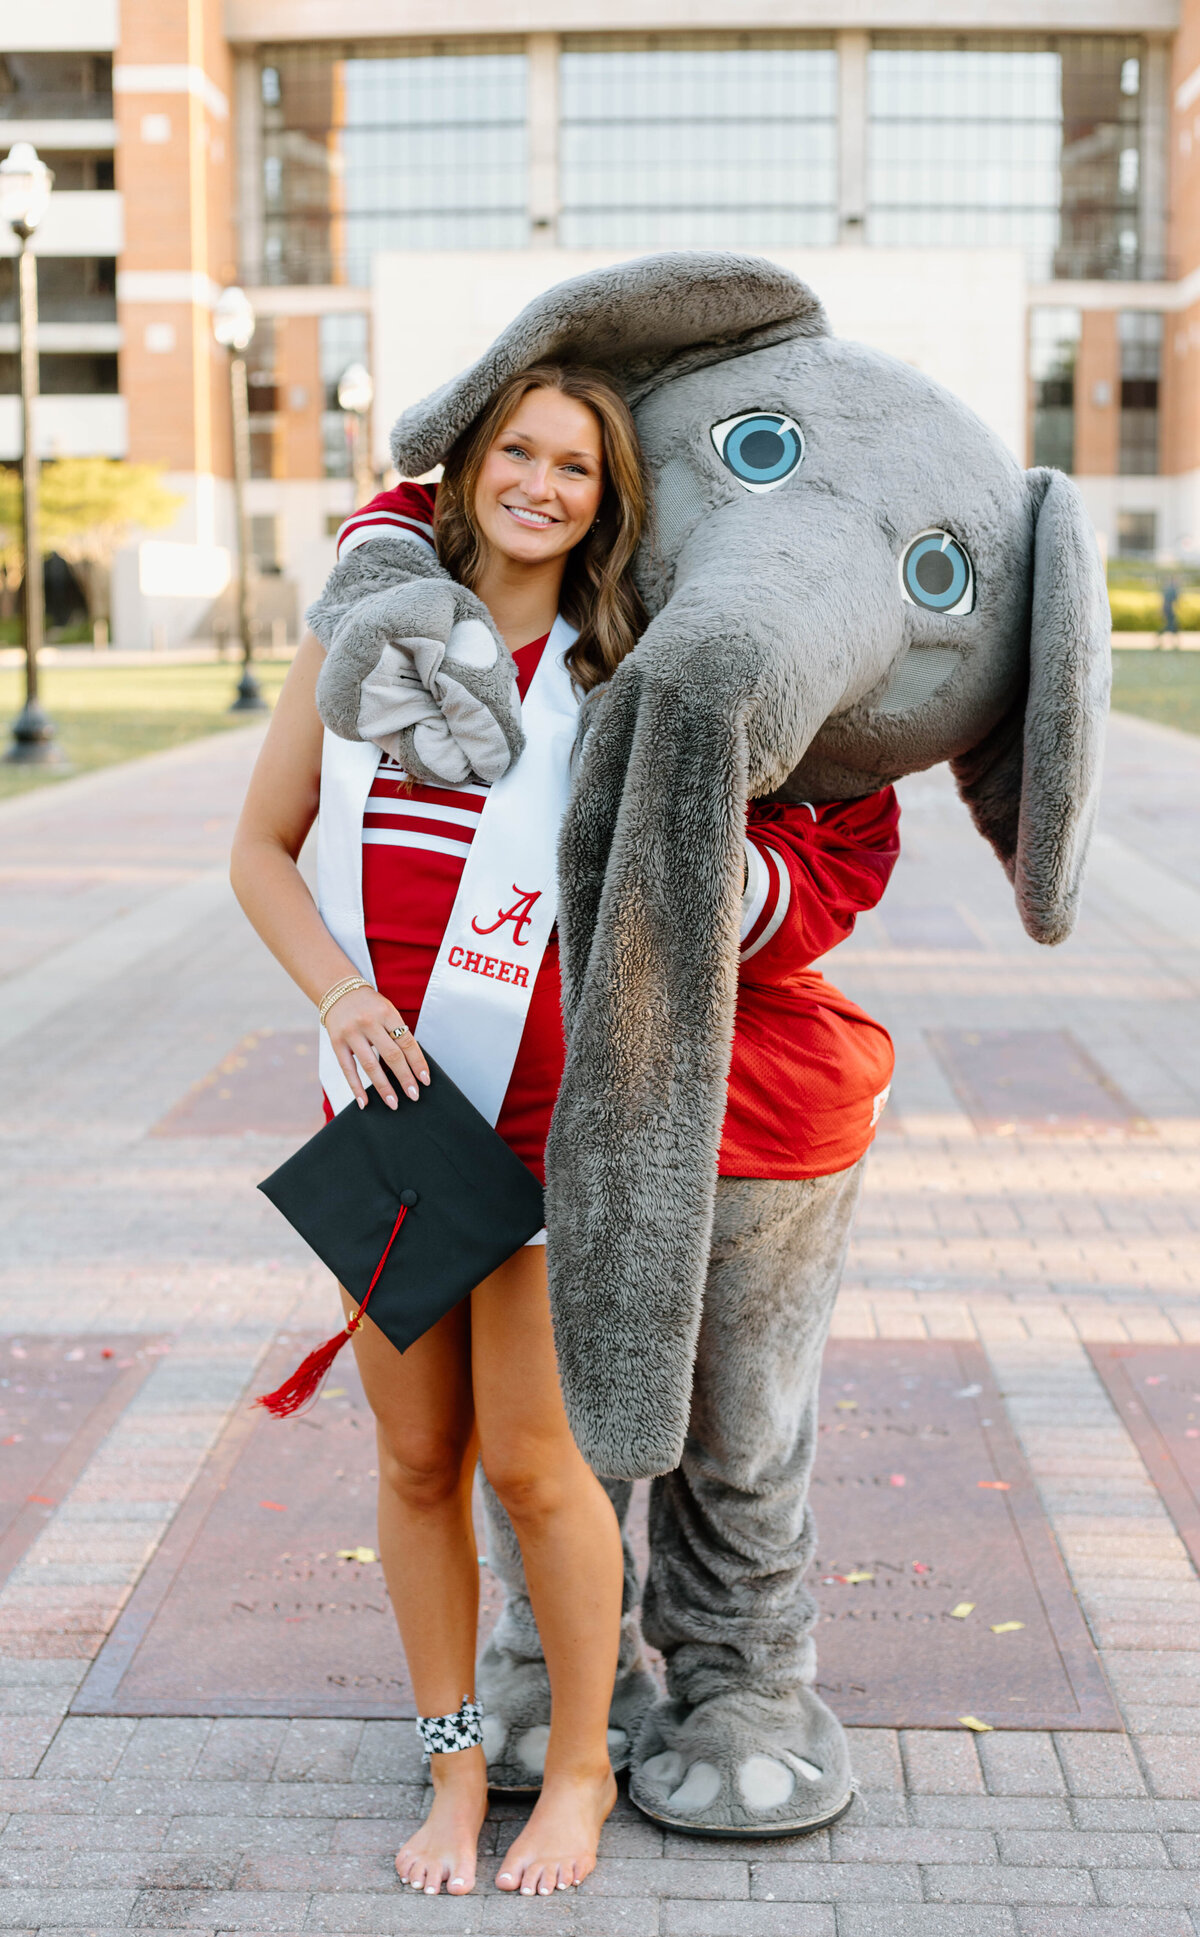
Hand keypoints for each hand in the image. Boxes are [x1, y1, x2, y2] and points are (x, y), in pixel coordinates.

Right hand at [324, 985, 429, 1109]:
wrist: (339, 991)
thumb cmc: (370, 1006)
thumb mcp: (387, 1011)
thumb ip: (398, 1033)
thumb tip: (412, 1066)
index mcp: (387, 1013)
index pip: (407, 1042)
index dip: (418, 1062)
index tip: (425, 1080)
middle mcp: (369, 1022)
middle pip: (392, 1055)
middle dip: (405, 1078)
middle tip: (414, 1095)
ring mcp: (351, 1033)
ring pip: (370, 1065)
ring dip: (383, 1087)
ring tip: (393, 1102)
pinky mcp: (337, 1043)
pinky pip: (348, 1069)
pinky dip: (356, 1087)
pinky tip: (364, 1102)